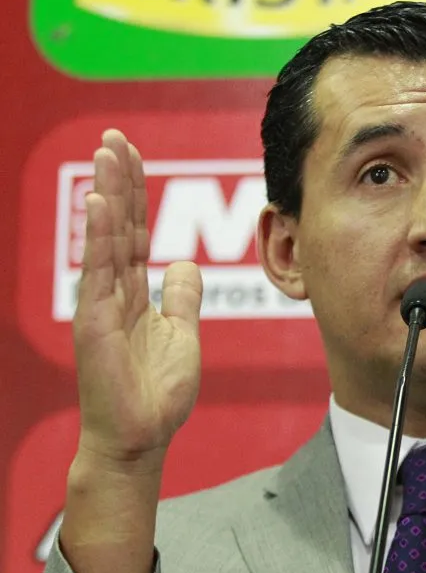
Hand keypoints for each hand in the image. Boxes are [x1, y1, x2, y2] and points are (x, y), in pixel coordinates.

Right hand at [73, 129, 203, 464]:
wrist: (142, 435)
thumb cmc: (158, 391)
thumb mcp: (182, 333)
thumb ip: (182, 297)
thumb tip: (184, 263)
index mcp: (135, 292)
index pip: (135, 231)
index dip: (135, 193)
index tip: (131, 153)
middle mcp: (114, 291)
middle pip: (118, 225)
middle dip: (119, 180)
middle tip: (115, 137)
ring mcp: (101, 304)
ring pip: (106, 239)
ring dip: (107, 195)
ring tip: (106, 153)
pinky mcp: (94, 322)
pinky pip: (98, 272)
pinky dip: (98, 236)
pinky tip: (99, 203)